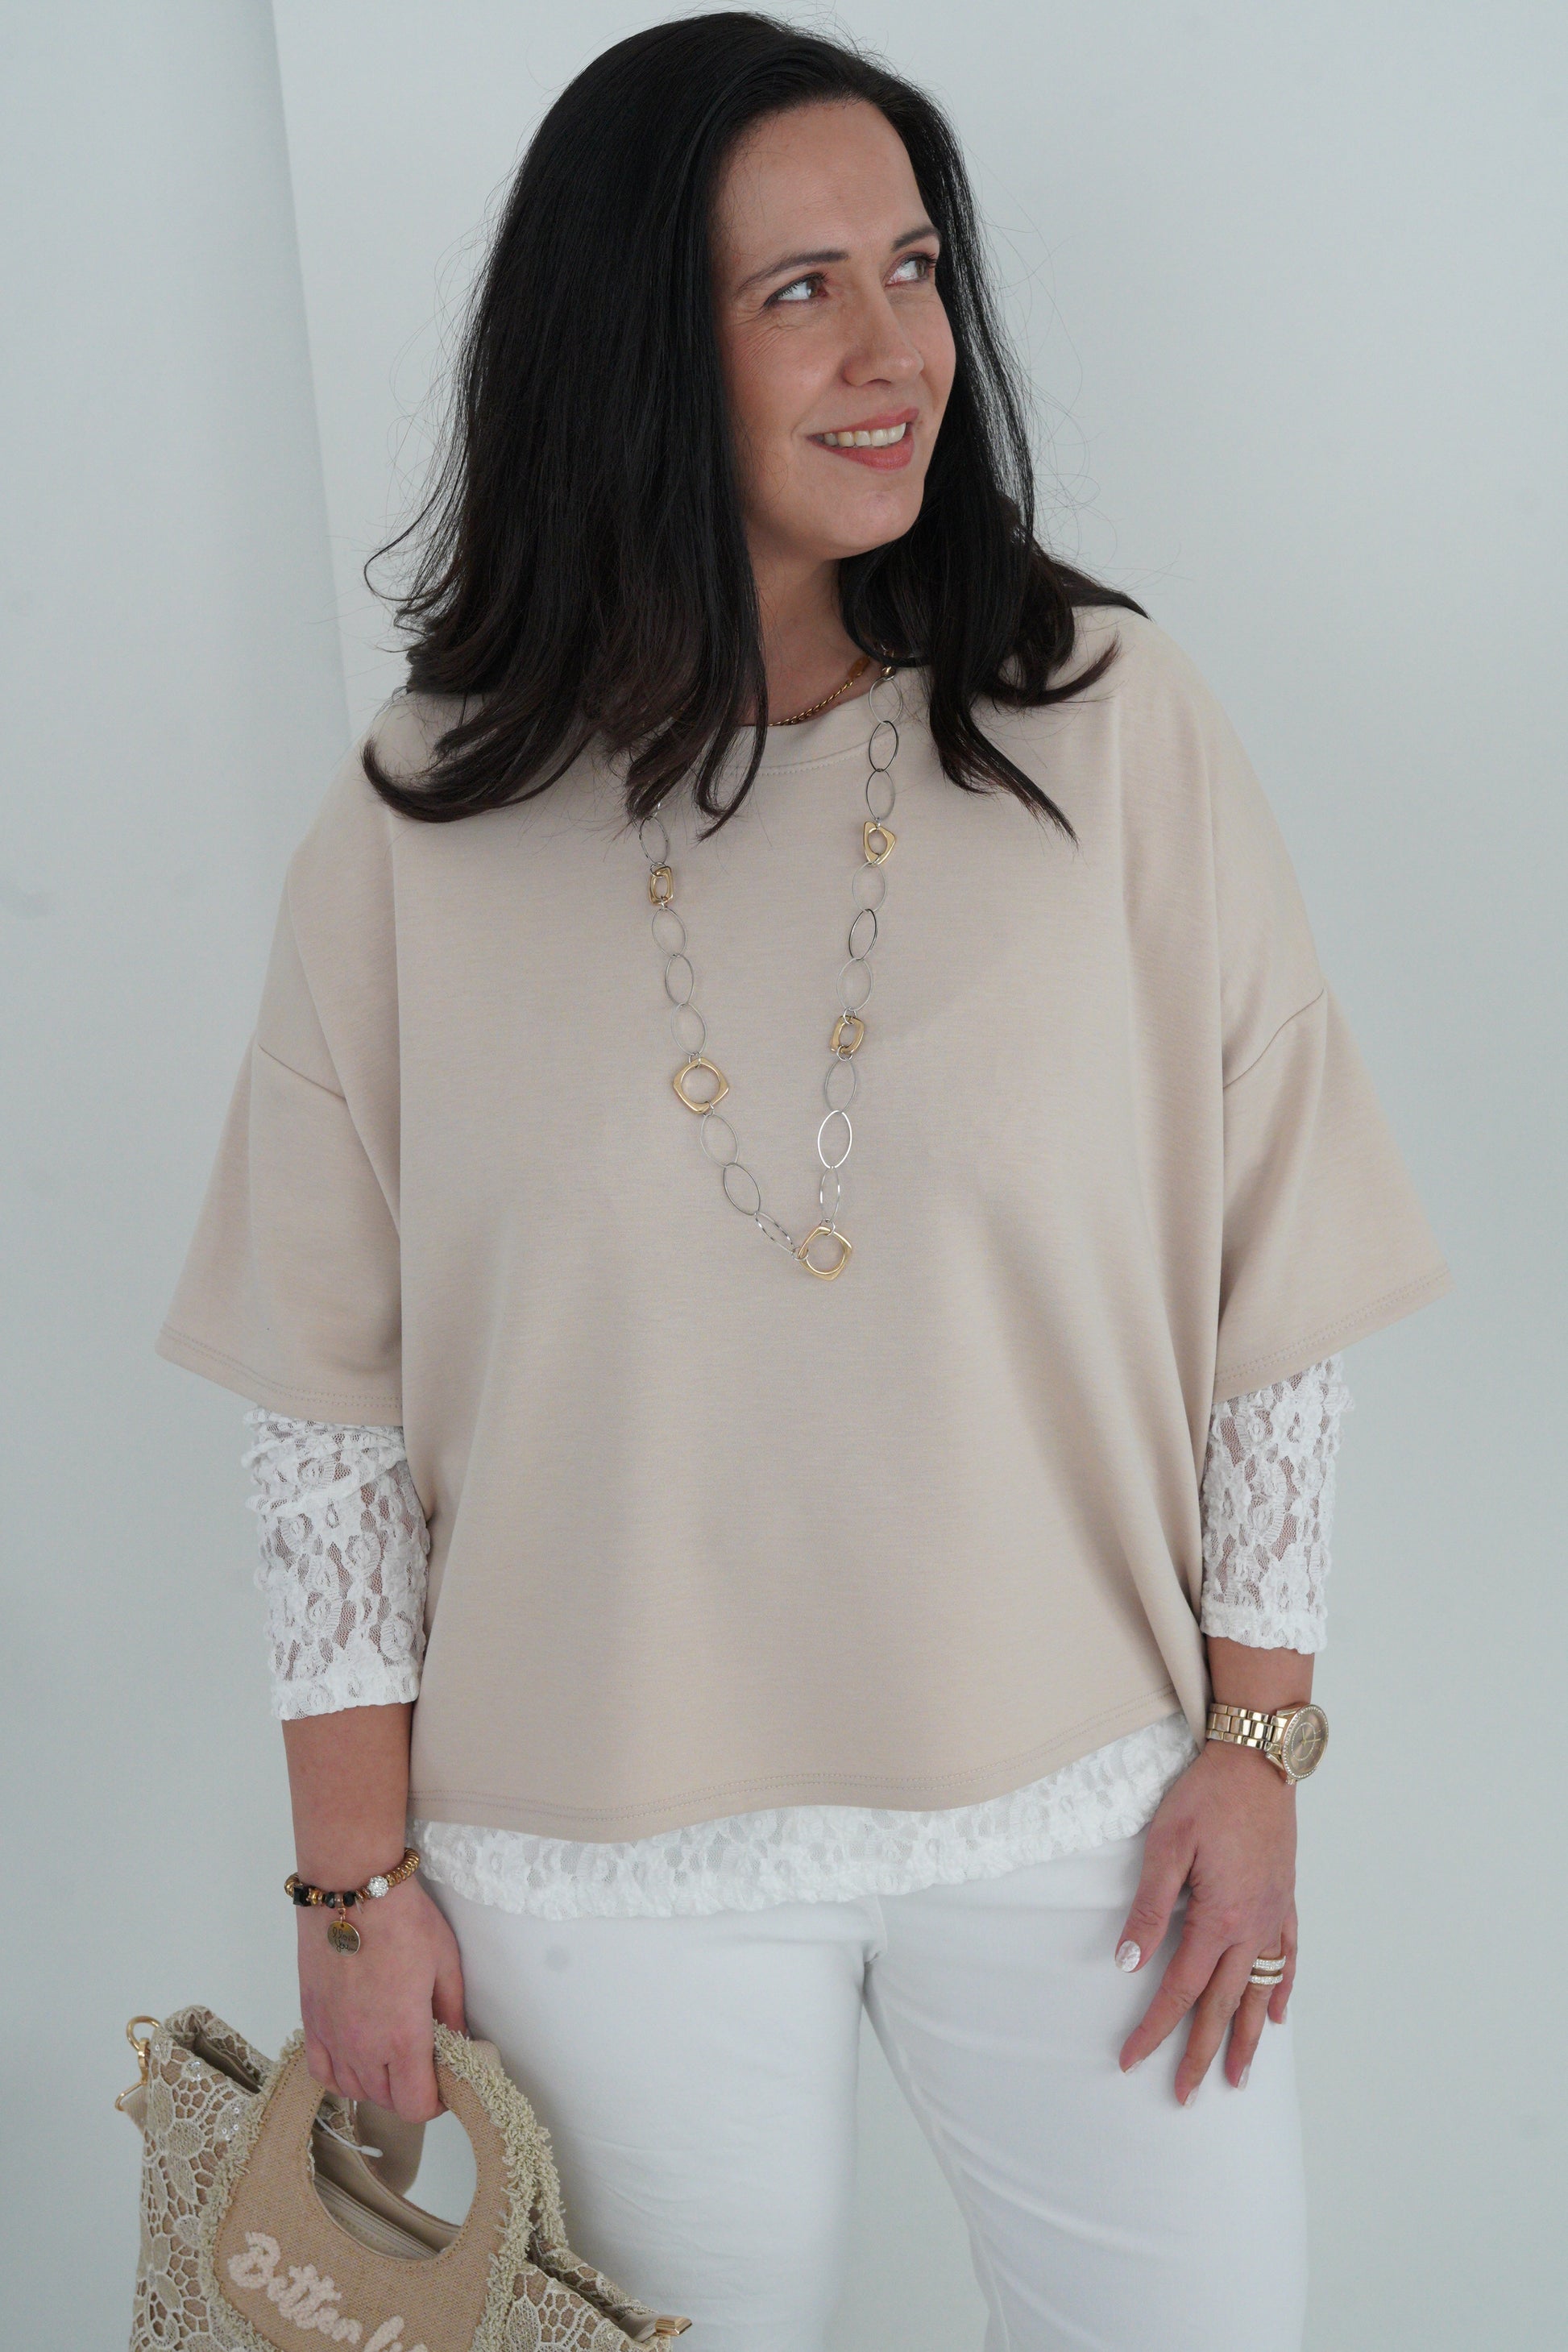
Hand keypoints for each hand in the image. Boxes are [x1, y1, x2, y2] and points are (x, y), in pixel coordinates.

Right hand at [298, 1876, 466, 2123]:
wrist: (351, 1889)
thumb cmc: (403, 1920)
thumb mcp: (445, 1964)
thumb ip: (452, 2014)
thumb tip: (459, 2045)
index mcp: (402, 2038)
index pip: (417, 2106)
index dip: (437, 2102)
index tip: (445, 2083)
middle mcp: (363, 2047)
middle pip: (387, 2101)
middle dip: (411, 2089)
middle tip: (424, 2061)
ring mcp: (332, 2037)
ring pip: (355, 2090)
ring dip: (377, 2083)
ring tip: (393, 2054)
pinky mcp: (310, 2021)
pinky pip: (322, 2071)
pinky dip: (340, 2074)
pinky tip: (356, 2056)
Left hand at [1114, 1740, 1298, 2101]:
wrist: (1259, 1759)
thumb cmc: (1207, 1796)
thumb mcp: (1165, 1844)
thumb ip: (1148, 1906)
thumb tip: (1128, 1962)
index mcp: (1219, 1919)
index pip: (1181, 1989)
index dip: (1155, 2028)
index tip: (1132, 2059)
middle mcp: (1252, 1928)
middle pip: (1224, 2006)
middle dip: (1202, 2053)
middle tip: (1185, 2096)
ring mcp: (1274, 1916)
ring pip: (1261, 1993)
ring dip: (1249, 2038)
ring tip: (1238, 2079)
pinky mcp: (1285, 1899)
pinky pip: (1287, 1958)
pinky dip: (1282, 1991)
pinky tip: (1279, 2014)